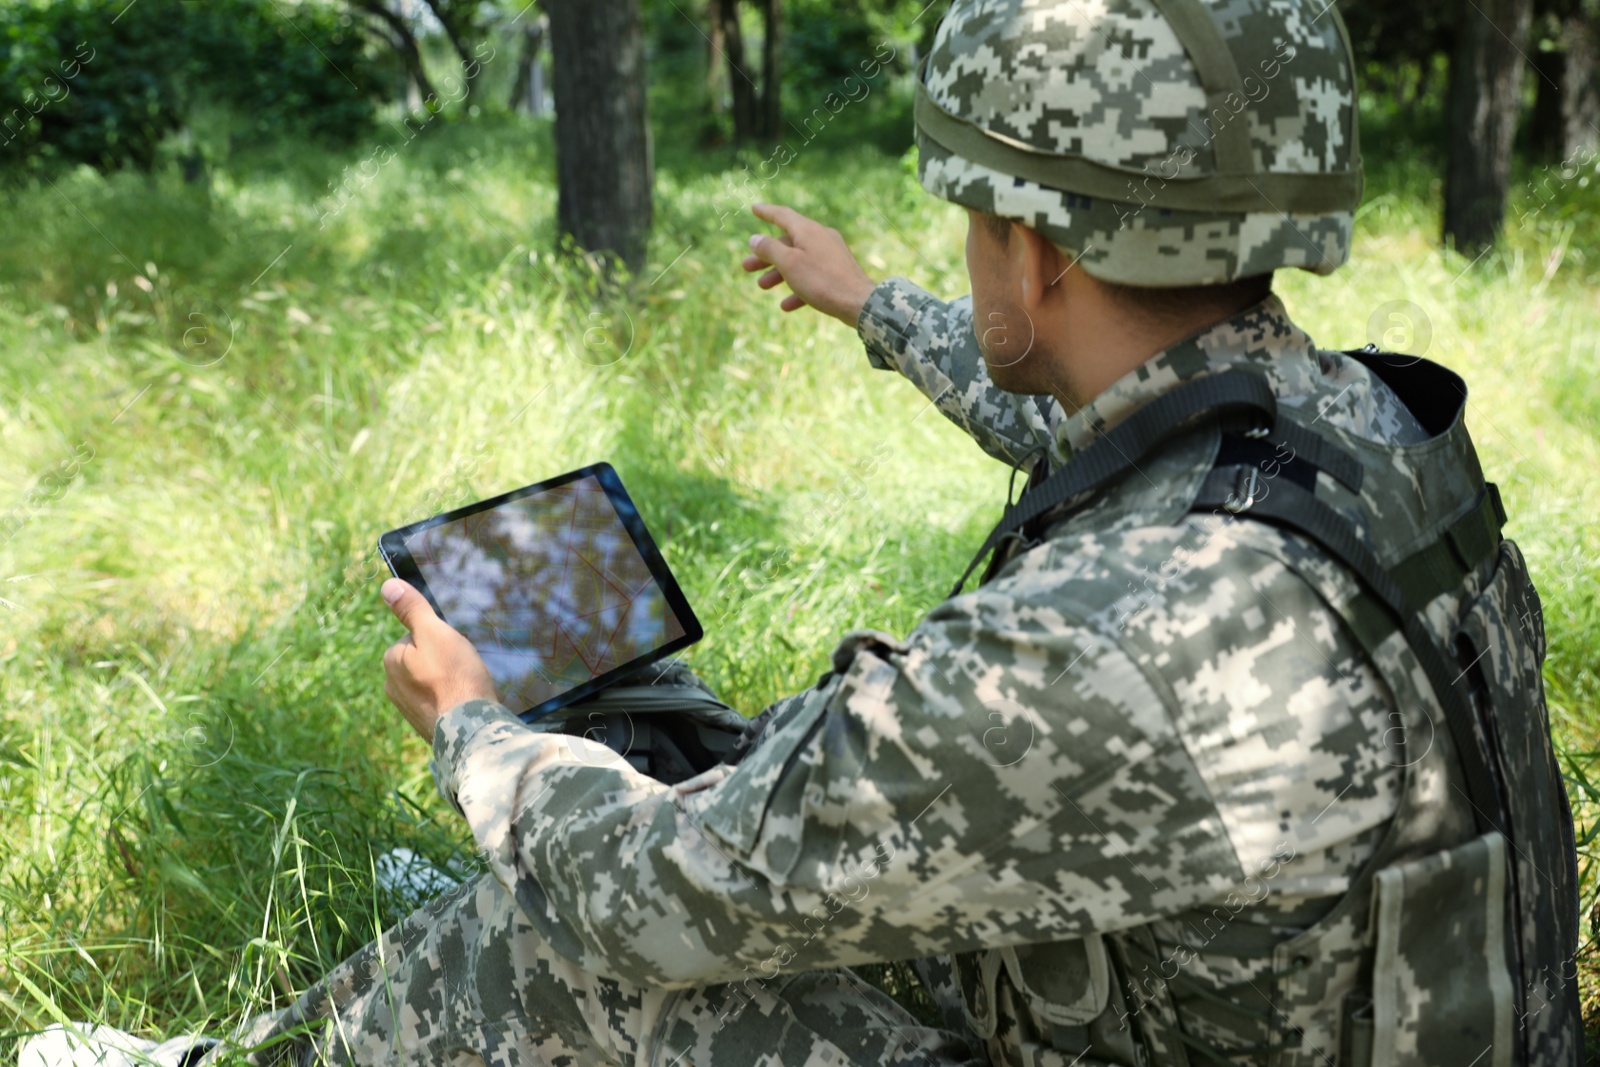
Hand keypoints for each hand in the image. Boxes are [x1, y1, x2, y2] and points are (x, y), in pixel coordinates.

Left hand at [380, 578, 497, 740]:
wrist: (469, 728)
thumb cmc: (455, 677)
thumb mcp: (435, 632)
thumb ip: (412, 609)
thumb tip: (387, 585)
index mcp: (391, 660)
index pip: (418, 636)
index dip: (441, 638)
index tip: (455, 649)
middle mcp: (392, 685)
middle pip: (424, 658)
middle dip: (444, 659)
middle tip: (463, 667)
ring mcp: (407, 708)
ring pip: (431, 680)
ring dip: (448, 679)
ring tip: (466, 685)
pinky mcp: (424, 724)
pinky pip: (439, 701)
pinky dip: (451, 698)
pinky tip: (464, 701)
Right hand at [741, 203, 876, 324]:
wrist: (859, 302)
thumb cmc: (822, 281)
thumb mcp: (789, 264)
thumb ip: (769, 249)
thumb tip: (754, 238)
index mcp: (808, 230)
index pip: (783, 215)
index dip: (766, 212)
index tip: (754, 208)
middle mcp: (821, 237)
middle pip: (788, 242)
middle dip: (766, 255)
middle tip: (746, 267)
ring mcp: (831, 254)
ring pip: (799, 260)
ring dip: (778, 273)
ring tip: (763, 285)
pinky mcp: (839, 272)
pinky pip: (813, 277)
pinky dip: (798, 288)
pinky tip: (786, 305)